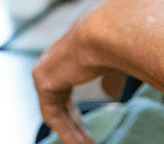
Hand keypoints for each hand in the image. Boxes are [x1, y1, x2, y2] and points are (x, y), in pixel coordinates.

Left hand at [32, 9, 124, 143]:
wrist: (108, 31)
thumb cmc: (118, 40)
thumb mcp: (117, 63)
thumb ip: (110, 78)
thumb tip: (110, 93)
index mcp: (71, 53)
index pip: (67, 86)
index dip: (76, 111)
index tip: (85, 128)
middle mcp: (56, 60)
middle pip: (61, 101)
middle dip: (74, 123)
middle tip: (87, 140)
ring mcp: (47, 69)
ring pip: (56, 109)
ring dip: (71, 131)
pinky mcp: (44, 80)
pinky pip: (52, 114)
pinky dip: (66, 132)